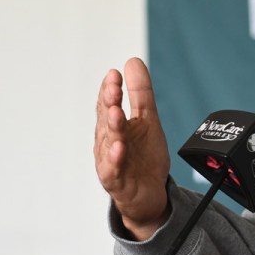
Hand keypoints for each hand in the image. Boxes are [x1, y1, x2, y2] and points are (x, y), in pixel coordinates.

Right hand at [94, 58, 170, 240]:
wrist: (148, 193)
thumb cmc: (143, 156)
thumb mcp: (147, 120)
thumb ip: (140, 93)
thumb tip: (132, 61)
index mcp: (114, 125)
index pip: (109, 103)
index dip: (110, 89)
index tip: (115, 74)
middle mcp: (108, 141)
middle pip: (106, 119)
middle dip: (109, 103)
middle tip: (113, 88)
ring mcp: (110, 160)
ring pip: (109, 142)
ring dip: (112, 128)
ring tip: (116, 113)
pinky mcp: (116, 180)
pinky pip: (114, 169)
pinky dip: (115, 159)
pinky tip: (120, 148)